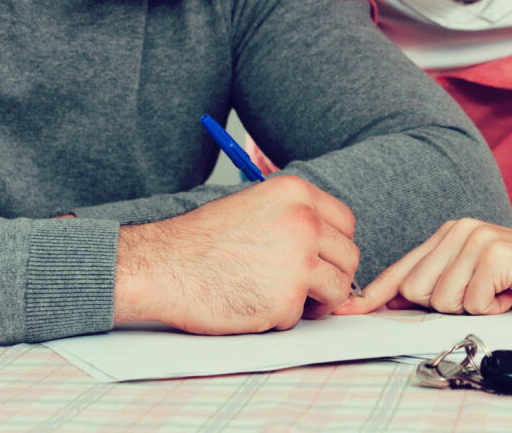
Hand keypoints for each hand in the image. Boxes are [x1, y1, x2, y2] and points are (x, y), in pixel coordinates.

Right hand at [115, 176, 359, 333]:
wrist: (162, 266)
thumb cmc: (199, 241)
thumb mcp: (254, 206)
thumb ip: (293, 217)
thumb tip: (327, 242)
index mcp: (296, 193)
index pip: (345, 221)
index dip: (335, 246)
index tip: (322, 260)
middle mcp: (305, 221)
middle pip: (349, 256)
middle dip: (332, 276)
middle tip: (309, 289)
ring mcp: (299, 261)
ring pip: (337, 289)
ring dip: (317, 301)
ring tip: (286, 301)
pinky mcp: (287, 298)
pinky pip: (302, 316)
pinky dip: (283, 318)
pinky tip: (253, 306)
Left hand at [334, 218, 511, 316]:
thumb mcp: (479, 280)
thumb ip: (440, 285)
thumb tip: (394, 304)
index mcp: (450, 233)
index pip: (402, 269)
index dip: (375, 294)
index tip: (349, 308)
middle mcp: (459, 229)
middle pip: (416, 292)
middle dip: (447, 307)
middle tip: (485, 296)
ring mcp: (476, 239)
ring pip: (440, 301)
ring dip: (475, 308)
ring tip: (502, 292)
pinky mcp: (494, 254)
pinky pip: (471, 304)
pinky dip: (495, 309)